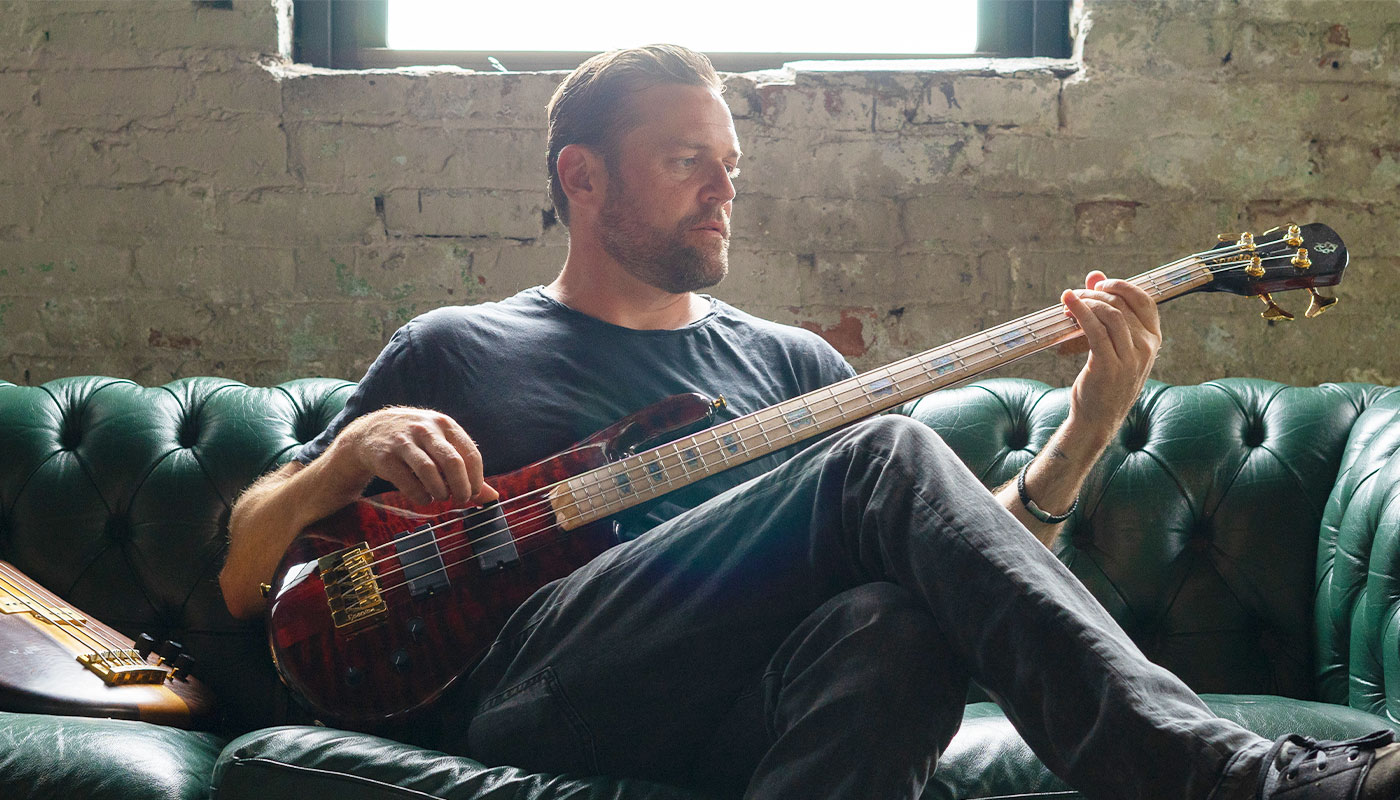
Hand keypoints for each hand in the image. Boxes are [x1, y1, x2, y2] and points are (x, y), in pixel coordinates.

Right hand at [327, 407, 498, 506]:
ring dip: (440, 491)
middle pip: (452, 462)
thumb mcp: (442, 446)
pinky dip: (419, 495)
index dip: (476, 479)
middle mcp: (426, 430)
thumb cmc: (416, 442)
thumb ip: (467, 470)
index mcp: (445, 425)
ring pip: (429, 471)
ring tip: (441, 498)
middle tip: (461, 500)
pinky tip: (423, 497)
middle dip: (461, 487)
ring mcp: (404, 442)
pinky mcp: (385, 457)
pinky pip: (406, 481)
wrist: (371, 432)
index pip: (470, 453)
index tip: (474, 493)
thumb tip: (493, 497)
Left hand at [1061, 271, 1161, 450]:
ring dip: (1086, 303)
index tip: (1100, 284)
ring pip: (1110, 314)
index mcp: (1153, 341)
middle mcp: (1146, 348)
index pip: (1145, 301)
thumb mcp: (1113, 346)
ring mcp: (1129, 358)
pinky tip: (1067, 305)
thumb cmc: (1105, 380)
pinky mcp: (1108, 365)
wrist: (1099, 418)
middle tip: (1076, 295)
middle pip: (1122, 305)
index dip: (1121, 286)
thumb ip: (1108, 310)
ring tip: (1069, 303)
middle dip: (1095, 295)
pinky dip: (1079, 312)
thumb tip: (1095, 274)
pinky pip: (1094, 330)